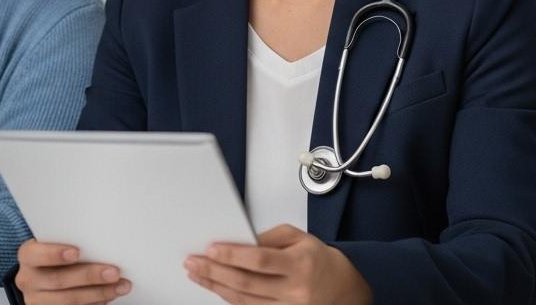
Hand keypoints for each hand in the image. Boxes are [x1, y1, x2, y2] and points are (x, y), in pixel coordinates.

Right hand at [15, 238, 131, 304]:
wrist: (40, 278)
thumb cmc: (53, 255)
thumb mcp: (54, 244)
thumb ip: (70, 241)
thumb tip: (103, 242)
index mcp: (28, 256)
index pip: (36, 255)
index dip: (55, 254)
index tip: (77, 252)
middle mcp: (29, 280)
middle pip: (58, 280)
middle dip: (89, 276)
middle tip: (114, 272)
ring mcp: (38, 301)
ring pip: (69, 300)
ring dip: (99, 293)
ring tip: (121, 286)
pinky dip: (96, 304)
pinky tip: (109, 296)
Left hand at [184, 224, 371, 304]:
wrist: (342, 288)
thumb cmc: (317, 259)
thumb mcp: (297, 237)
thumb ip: (267, 237)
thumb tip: (238, 240)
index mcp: (300, 264)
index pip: (260, 260)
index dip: (232, 254)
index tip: (211, 249)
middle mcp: (295, 290)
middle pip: (247, 283)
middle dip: (214, 271)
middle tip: (193, 262)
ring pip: (244, 300)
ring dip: (216, 286)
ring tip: (197, 273)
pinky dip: (229, 298)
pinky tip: (215, 287)